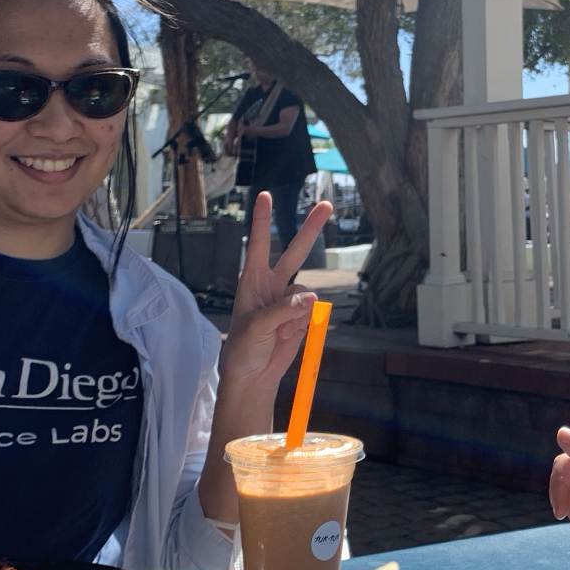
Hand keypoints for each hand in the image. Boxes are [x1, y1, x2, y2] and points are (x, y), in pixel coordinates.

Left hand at [217, 191, 332, 391]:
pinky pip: (312, 312)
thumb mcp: (255, 327)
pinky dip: (303, 325)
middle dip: (311, 229)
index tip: (265, 195)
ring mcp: (289, 300)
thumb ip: (282, 310)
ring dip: (298, 313)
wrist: (253, 374)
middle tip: (326, 204)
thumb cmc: (243, 348)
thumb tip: (310, 297)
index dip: (262, 220)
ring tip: (279, 332)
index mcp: (252, 281)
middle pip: (295, 251)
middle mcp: (272, 285)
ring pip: (307, 292)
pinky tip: (288, 336)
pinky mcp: (302, 316)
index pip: (258, 245)